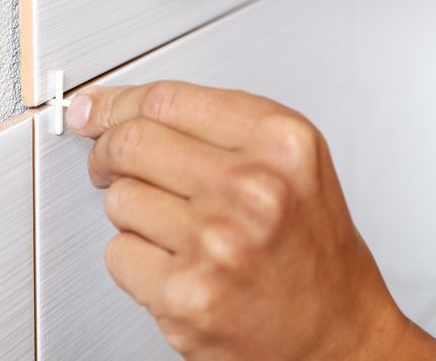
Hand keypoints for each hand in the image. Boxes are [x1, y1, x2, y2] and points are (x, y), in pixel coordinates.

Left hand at [66, 82, 435, 359]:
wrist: (339, 335)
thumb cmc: (311, 247)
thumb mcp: (288, 158)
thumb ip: (213, 122)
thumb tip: (118, 107)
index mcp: (280, 141)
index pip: (166, 99)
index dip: (119, 101)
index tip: (96, 106)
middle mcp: (252, 187)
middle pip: (132, 140)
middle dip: (108, 150)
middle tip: (109, 160)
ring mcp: (217, 243)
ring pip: (119, 198)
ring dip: (132, 209)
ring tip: (175, 225)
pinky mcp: (187, 298)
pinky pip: (118, 254)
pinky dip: (134, 258)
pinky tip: (174, 263)